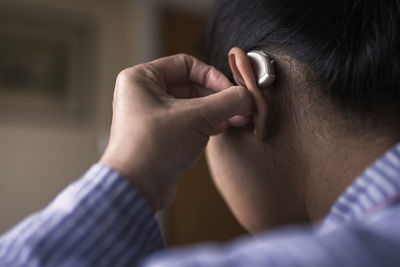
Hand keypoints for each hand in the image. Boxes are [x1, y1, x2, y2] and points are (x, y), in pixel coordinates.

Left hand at [100, 54, 252, 210]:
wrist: (136, 188)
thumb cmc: (154, 147)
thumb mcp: (196, 117)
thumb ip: (227, 101)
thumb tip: (247, 95)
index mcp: (142, 78)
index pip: (186, 64)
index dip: (213, 75)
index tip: (232, 90)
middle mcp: (143, 94)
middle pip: (190, 85)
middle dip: (217, 97)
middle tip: (239, 108)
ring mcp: (149, 115)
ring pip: (190, 105)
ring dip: (214, 111)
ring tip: (235, 120)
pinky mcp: (158, 135)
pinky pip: (185, 121)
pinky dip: (204, 123)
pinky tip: (220, 129)